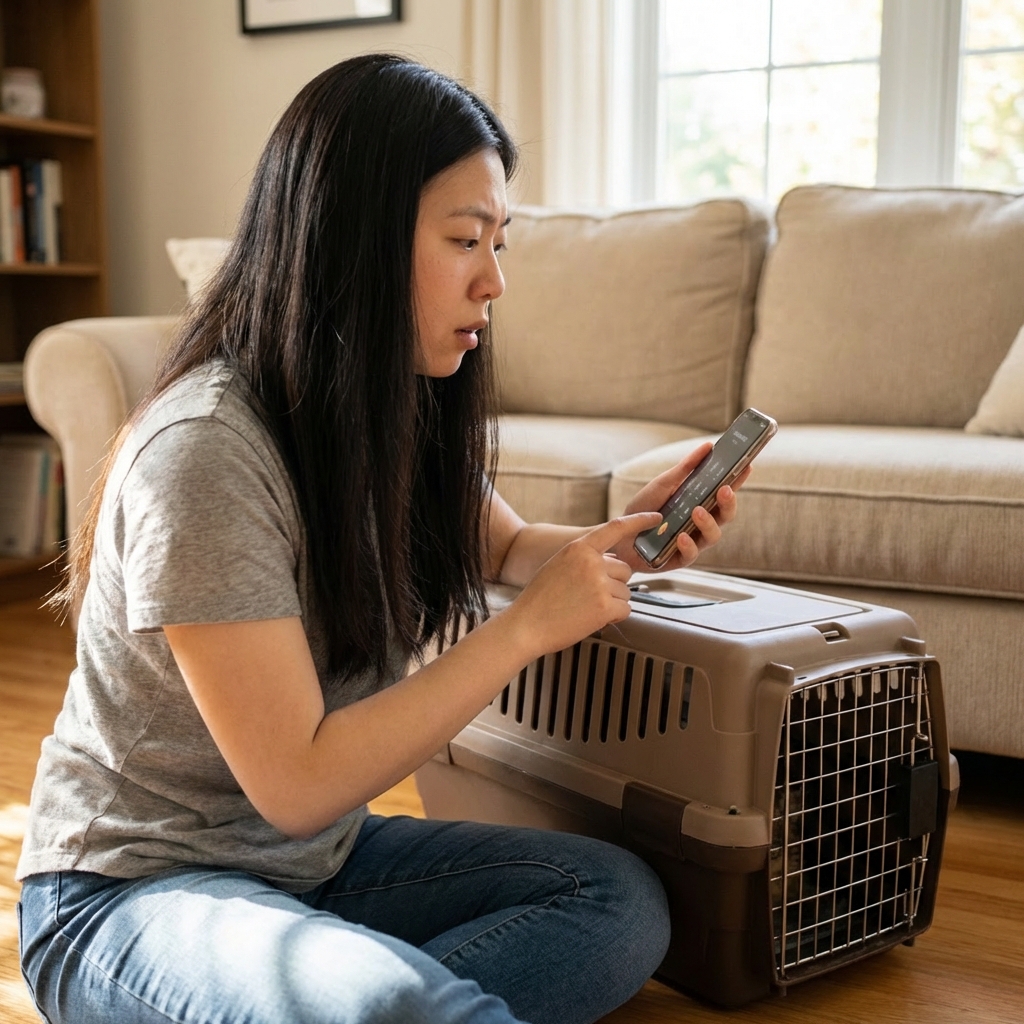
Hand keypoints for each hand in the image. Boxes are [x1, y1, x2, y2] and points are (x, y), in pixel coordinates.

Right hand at [504, 512, 661, 658]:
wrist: (526, 625)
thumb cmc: (540, 599)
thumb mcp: (559, 565)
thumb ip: (585, 558)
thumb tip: (612, 560)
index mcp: (579, 548)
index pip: (616, 528)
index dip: (639, 521)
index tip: (656, 518)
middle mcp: (591, 562)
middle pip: (625, 570)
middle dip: (614, 584)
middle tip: (590, 596)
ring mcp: (599, 584)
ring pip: (626, 592)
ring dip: (612, 602)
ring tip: (584, 608)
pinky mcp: (605, 607)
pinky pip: (625, 609)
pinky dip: (614, 617)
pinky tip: (591, 618)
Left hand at [610, 441, 750, 572]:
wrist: (619, 534)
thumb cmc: (643, 509)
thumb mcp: (663, 484)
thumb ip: (685, 468)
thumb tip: (708, 446)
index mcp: (701, 503)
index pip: (725, 491)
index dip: (738, 480)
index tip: (747, 466)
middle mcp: (701, 523)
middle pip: (726, 515)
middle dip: (729, 503)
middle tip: (725, 490)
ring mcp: (693, 541)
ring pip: (714, 535)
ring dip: (708, 522)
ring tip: (697, 511)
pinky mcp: (680, 558)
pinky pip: (691, 554)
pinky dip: (688, 544)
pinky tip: (681, 536)